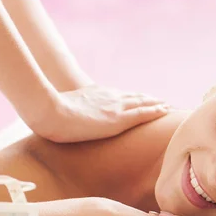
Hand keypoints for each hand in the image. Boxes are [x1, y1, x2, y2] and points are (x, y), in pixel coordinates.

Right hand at [30, 85, 169, 142]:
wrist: (49, 110)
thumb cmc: (48, 113)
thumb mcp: (60, 108)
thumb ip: (66, 111)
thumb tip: (56, 121)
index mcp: (96, 94)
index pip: (119, 96)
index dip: (132, 97)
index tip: (141, 98)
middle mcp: (109, 98)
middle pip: (134, 97)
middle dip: (147, 99)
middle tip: (161, 101)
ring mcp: (115, 107)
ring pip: (142, 103)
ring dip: (156, 104)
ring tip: (167, 106)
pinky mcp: (118, 119)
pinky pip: (143, 113)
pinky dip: (156, 111)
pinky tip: (166, 111)